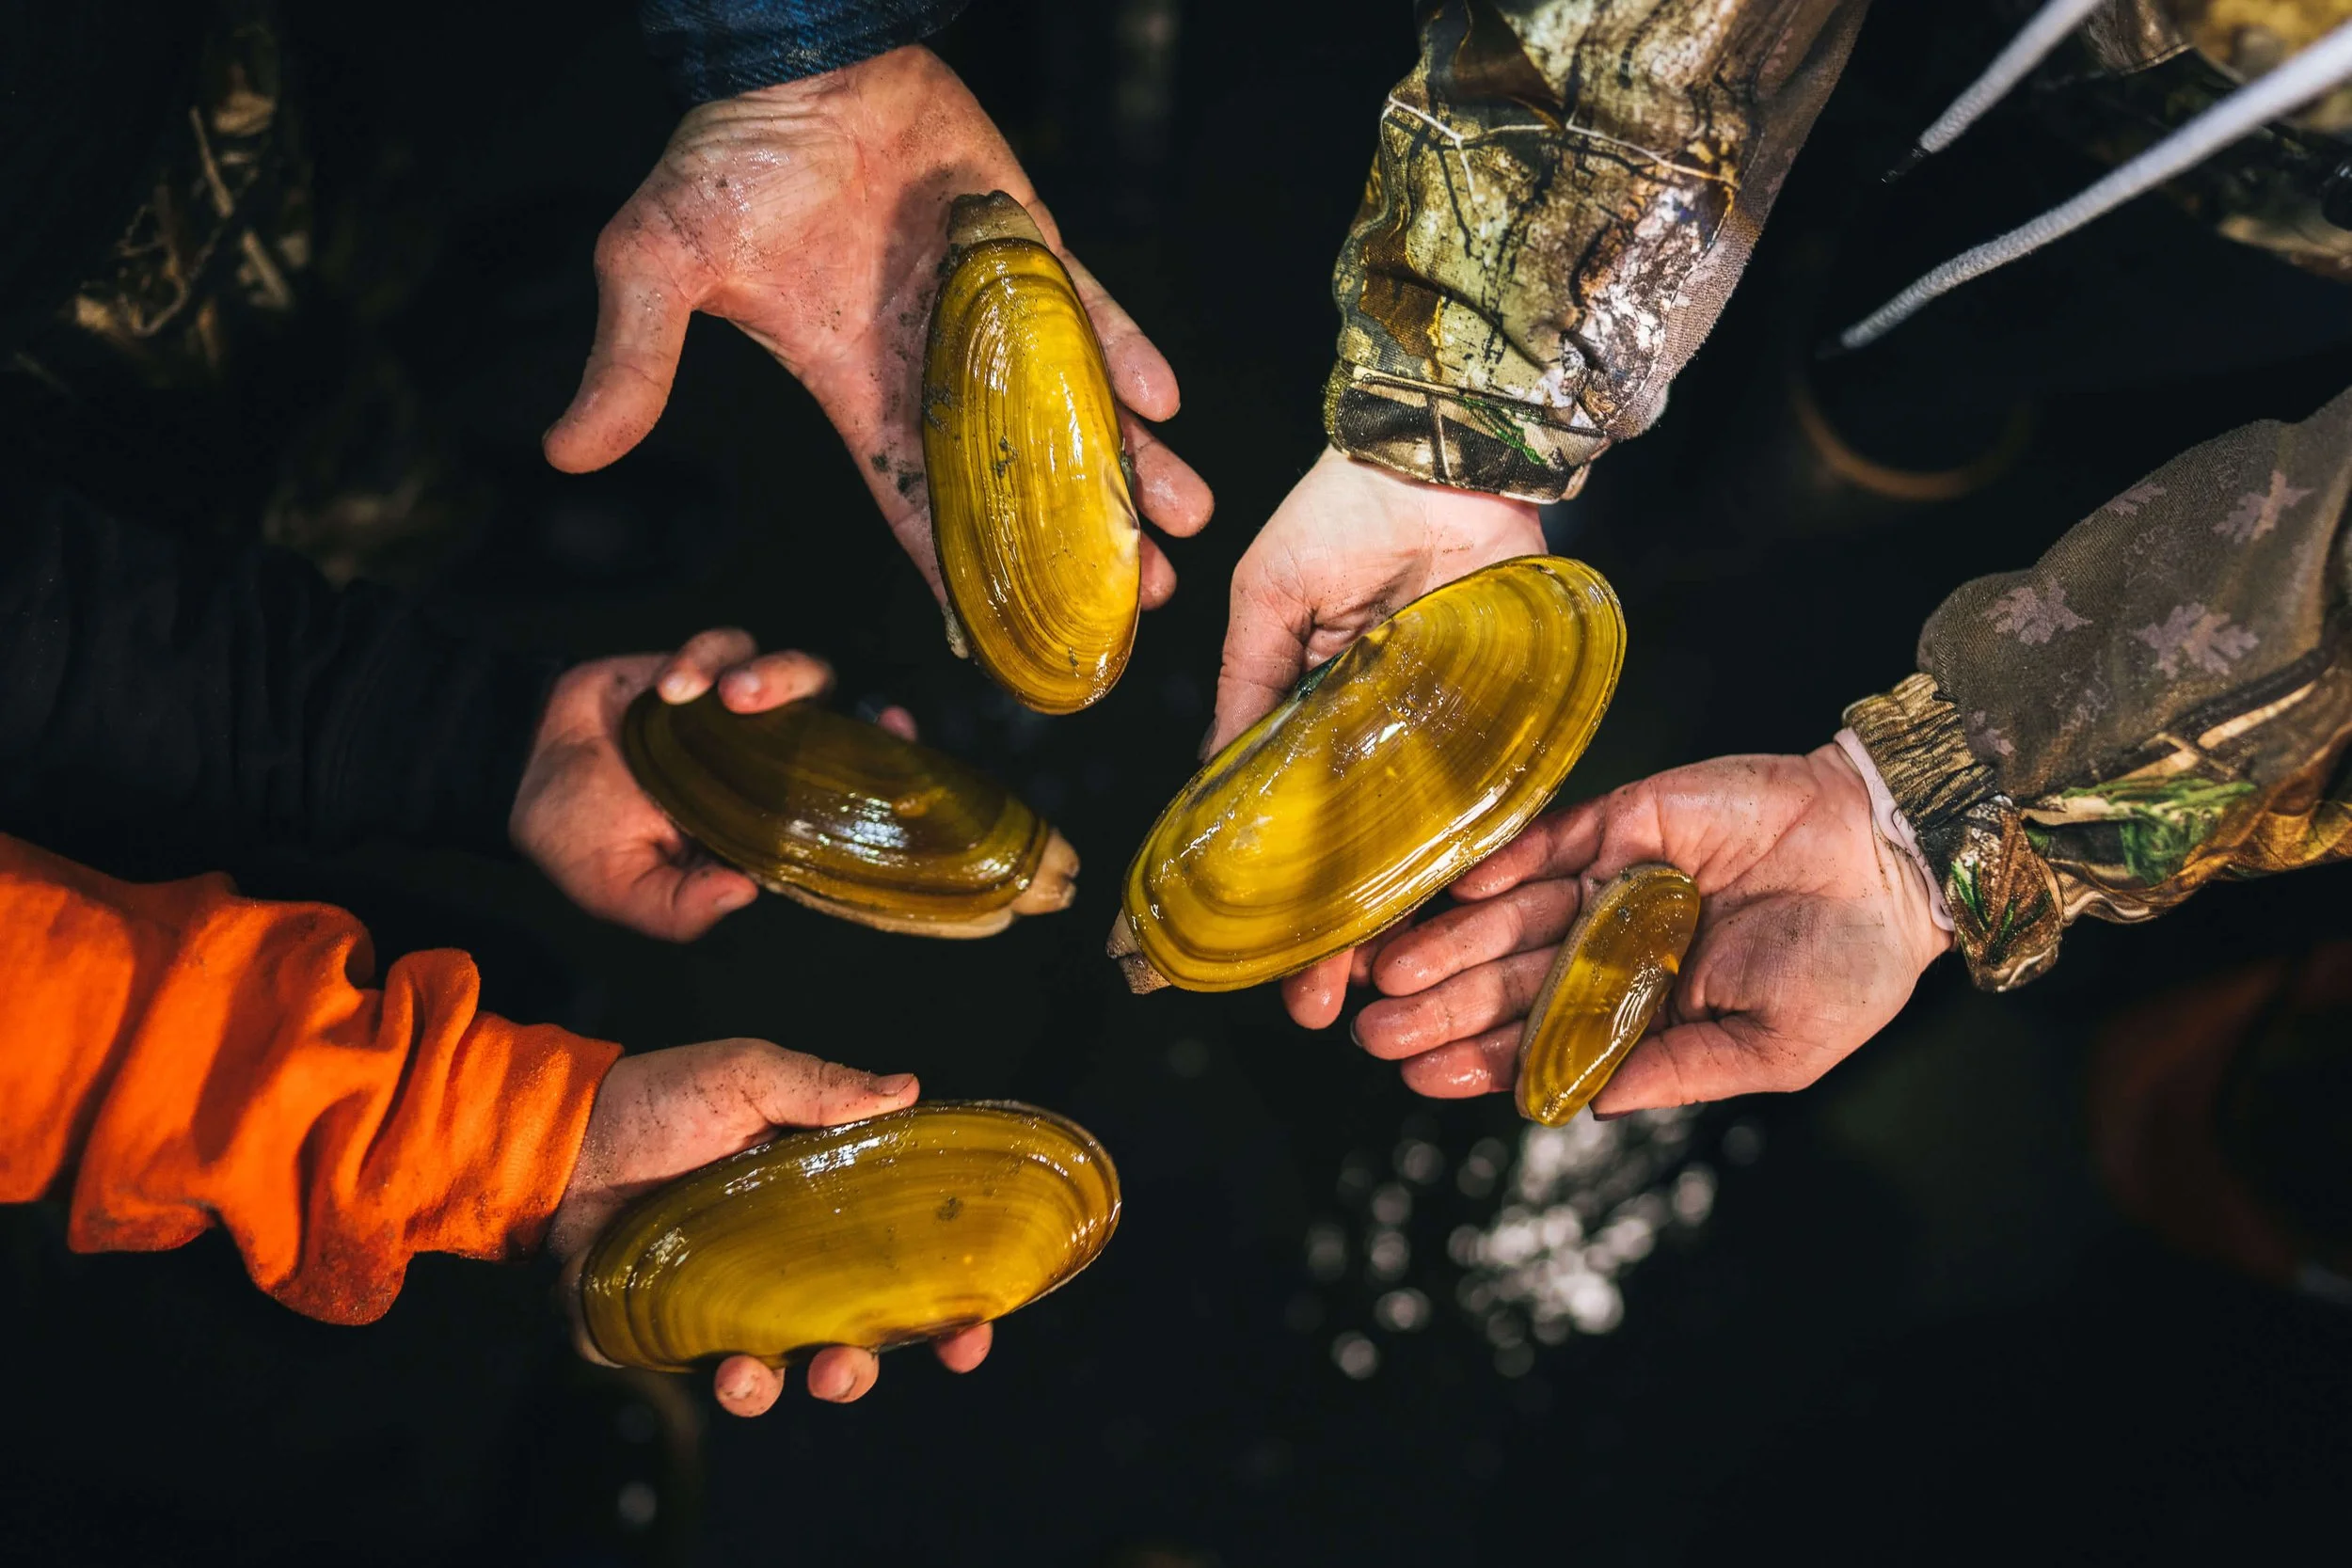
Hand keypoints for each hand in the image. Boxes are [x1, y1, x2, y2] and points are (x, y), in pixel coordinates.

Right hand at [510, 627, 916, 940]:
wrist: (517, 769)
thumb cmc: (579, 838)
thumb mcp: (623, 891)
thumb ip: (678, 908)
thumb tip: (744, 894)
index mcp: (764, 819)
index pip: (842, 797)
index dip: (882, 773)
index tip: (902, 746)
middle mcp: (765, 761)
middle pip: (837, 721)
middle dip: (844, 715)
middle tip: (784, 710)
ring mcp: (736, 712)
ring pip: (794, 673)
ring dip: (772, 675)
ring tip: (728, 696)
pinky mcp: (701, 666)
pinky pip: (725, 644)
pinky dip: (704, 658)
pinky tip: (668, 688)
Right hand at [543, 45, 1212, 605]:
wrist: (797, 61)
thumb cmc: (726, 162)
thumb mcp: (658, 265)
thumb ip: (635, 360)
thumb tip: (565, 450)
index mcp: (858, 394)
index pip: (916, 510)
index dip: (962, 581)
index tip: (1013, 646)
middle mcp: (934, 372)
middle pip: (1018, 484)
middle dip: (1075, 546)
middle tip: (1135, 605)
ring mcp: (991, 317)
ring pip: (1073, 411)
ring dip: (1129, 467)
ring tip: (1179, 527)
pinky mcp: (1030, 252)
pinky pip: (1092, 313)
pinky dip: (1128, 354)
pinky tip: (1167, 403)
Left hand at [547, 1039, 991, 1414]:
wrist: (559, 1134)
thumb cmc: (659, 1099)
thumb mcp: (746, 1075)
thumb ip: (822, 1088)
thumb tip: (907, 1090)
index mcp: (822, 1211)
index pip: (904, 1272)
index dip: (948, 1312)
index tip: (973, 1333)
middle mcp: (784, 1269)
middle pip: (850, 1342)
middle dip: (859, 1372)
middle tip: (846, 1365)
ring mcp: (724, 1307)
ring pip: (776, 1376)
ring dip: (776, 1390)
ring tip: (752, 1376)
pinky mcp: (660, 1332)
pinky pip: (693, 1376)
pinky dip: (702, 1380)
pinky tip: (704, 1361)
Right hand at [1215, 445, 1547, 1014]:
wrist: (1445, 455)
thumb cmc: (1341, 514)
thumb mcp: (1269, 605)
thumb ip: (1248, 694)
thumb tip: (1207, 787)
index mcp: (1312, 713)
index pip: (1286, 821)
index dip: (1268, 891)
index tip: (1243, 960)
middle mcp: (1377, 738)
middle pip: (1352, 854)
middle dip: (1331, 937)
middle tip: (1313, 1009)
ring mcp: (1441, 736)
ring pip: (1414, 849)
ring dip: (1393, 922)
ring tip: (1370, 990)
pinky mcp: (1504, 724)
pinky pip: (1487, 806)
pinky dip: (1467, 865)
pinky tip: (1443, 926)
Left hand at [1326, 745, 1952, 1110]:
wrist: (1895, 860)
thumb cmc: (1850, 968)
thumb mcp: (1773, 1050)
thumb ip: (1677, 1073)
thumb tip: (1585, 1108)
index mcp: (1646, 1007)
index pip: (1546, 1039)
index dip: (1483, 1060)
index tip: (1419, 1078)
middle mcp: (1614, 943)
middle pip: (1511, 980)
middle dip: (1441, 1009)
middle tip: (1374, 1031)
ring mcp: (1614, 881)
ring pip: (1513, 917)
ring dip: (1451, 943)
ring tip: (1391, 974)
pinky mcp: (1624, 821)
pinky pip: (1550, 843)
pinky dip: (1501, 865)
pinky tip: (1454, 893)